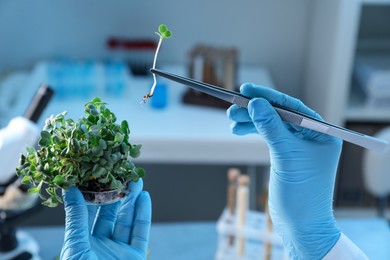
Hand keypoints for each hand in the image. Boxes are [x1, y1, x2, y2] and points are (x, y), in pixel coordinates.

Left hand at [60, 179, 150, 259]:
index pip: (87, 214)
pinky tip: (144, 197)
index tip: (97, 175)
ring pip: (127, 220)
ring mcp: (119, 250)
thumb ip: (76, 218)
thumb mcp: (74, 244)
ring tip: (135, 180)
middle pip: (110, 214)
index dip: (93, 194)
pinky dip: (143, 214)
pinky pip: (141, 232)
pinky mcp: (136, 256)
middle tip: (119, 174)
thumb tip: (70, 190)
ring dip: (132, 199)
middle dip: (115, 193)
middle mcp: (101, 245)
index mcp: (82, 243)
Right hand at [227, 83, 341, 258]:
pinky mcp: (285, 155)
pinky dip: (253, 132)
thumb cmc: (302, 194)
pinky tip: (239, 130)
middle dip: (254, 111)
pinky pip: (267, 136)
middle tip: (232, 109)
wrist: (300, 225)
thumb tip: (256, 103)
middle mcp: (310, 136)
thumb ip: (271, 128)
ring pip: (270, 125)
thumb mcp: (286, 156)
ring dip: (250, 121)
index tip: (247, 89)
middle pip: (278, 114)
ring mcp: (297, 146)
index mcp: (320, 133)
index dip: (268, 96)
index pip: (291, 107)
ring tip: (231, 121)